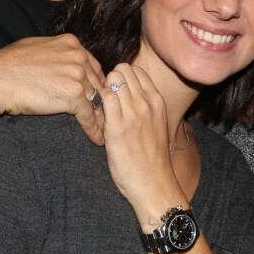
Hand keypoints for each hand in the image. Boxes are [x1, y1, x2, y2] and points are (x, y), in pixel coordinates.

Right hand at [0, 34, 105, 144]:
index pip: (92, 66)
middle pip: (98, 82)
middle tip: (105, 116)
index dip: (94, 83)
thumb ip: (55, 53)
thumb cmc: (7, 65)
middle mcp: (78, 56)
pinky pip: (89, 115)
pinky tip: (96, 138)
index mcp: (70, 43)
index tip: (96, 96)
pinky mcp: (74, 95)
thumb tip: (58, 59)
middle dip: (101, 100)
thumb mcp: (36, 48)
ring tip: (106, 130)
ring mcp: (77, 75)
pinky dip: (93, 129)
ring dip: (101, 117)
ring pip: (97, 99)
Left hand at [99, 64, 182, 221]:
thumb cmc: (152, 157)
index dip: (122, 77)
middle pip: (122, 69)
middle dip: (111, 79)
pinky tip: (96, 117)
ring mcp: (133, 112)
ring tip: (100, 107)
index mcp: (157, 100)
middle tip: (106, 98)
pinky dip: (96, 102)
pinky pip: (104, 97)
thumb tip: (129, 92)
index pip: (136, 70)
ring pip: (113, 78)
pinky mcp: (117, 126)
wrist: (154, 184)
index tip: (116, 91)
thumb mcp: (156, 124)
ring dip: (103, 89)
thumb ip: (145, 105)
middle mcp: (146, 102)